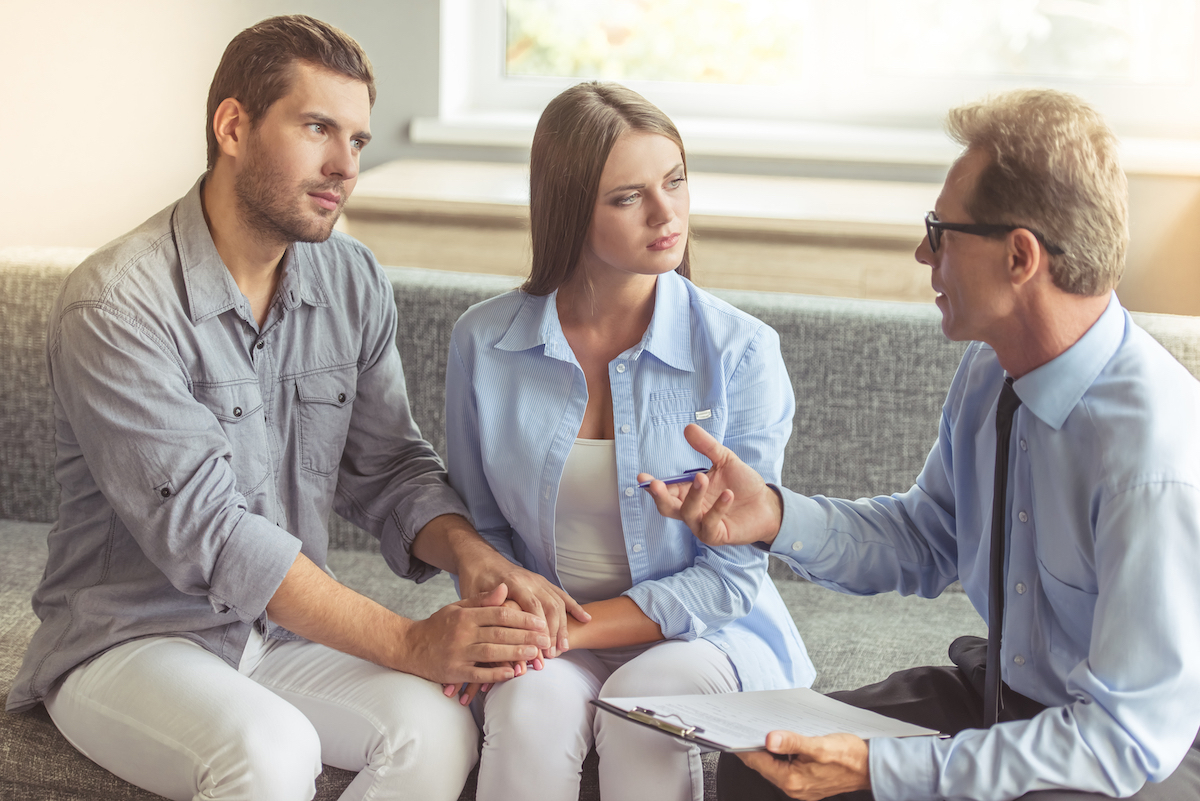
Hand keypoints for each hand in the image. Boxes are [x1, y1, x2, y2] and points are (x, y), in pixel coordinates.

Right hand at [402, 583, 549, 684]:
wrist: (408, 646)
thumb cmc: (437, 626)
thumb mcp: (457, 607)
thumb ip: (482, 600)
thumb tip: (505, 589)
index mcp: (465, 615)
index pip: (499, 614)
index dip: (522, 618)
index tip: (540, 622)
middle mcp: (462, 633)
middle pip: (500, 634)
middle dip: (525, 636)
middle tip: (546, 639)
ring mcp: (458, 653)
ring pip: (492, 654)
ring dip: (515, 654)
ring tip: (535, 655)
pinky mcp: (454, 672)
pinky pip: (478, 674)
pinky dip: (496, 675)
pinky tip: (512, 674)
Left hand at [459, 555, 589, 657]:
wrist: (480, 559)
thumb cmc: (474, 580)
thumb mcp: (473, 594)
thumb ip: (487, 609)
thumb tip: (497, 625)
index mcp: (513, 583)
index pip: (532, 606)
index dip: (539, 627)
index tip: (542, 647)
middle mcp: (530, 580)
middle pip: (549, 606)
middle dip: (553, 631)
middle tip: (552, 654)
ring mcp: (539, 581)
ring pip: (558, 603)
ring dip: (563, 626)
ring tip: (564, 648)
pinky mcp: (543, 583)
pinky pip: (562, 595)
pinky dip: (575, 608)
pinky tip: (586, 619)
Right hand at [638, 423, 783, 547]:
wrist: (767, 503)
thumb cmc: (742, 484)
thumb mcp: (724, 460)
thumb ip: (706, 446)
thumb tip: (688, 428)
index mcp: (688, 493)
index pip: (665, 490)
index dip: (652, 485)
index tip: (643, 477)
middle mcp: (691, 510)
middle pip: (667, 507)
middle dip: (660, 496)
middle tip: (657, 484)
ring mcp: (702, 524)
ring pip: (687, 513)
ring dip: (693, 496)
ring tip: (703, 478)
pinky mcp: (716, 535)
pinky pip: (710, 523)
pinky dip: (718, 508)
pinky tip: (728, 494)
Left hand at [737, 731, 870, 799]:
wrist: (872, 767)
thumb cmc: (850, 756)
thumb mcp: (820, 745)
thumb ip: (794, 742)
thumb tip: (769, 739)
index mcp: (793, 780)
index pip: (759, 763)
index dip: (744, 747)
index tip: (732, 733)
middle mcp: (794, 787)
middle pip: (764, 766)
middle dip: (753, 748)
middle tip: (742, 728)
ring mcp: (801, 787)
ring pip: (774, 767)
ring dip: (766, 751)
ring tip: (758, 732)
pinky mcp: (807, 782)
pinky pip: (785, 768)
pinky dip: (779, 755)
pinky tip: (779, 742)